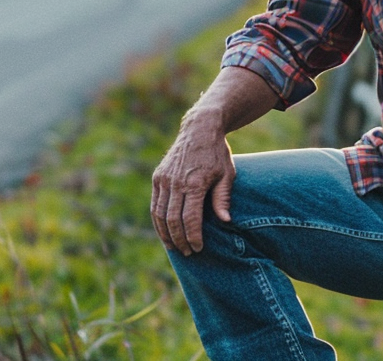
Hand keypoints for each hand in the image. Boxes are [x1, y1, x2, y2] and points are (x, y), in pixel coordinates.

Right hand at [150, 114, 235, 255]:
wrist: (200, 128)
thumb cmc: (217, 153)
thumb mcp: (227, 173)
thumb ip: (223, 198)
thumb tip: (225, 221)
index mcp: (194, 182)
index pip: (190, 218)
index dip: (193, 236)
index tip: (198, 248)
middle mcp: (175, 182)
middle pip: (173, 220)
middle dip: (180, 239)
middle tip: (187, 253)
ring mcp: (164, 179)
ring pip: (160, 214)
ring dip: (166, 234)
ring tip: (175, 247)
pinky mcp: (158, 176)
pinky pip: (155, 204)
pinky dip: (158, 221)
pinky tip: (164, 232)